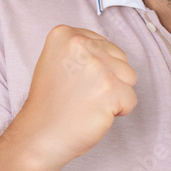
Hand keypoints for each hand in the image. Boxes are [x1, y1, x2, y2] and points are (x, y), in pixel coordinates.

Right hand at [22, 24, 136, 163]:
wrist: (39, 136)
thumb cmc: (50, 104)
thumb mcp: (57, 61)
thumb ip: (82, 50)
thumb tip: (110, 52)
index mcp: (65, 34)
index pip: (104, 45)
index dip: (97, 68)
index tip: (76, 82)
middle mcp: (80, 44)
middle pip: (119, 59)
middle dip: (108, 79)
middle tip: (82, 94)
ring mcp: (97, 66)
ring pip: (129, 77)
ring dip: (115, 94)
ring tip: (89, 103)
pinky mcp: (110, 89)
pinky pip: (131, 99)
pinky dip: (118, 111)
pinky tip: (95, 114)